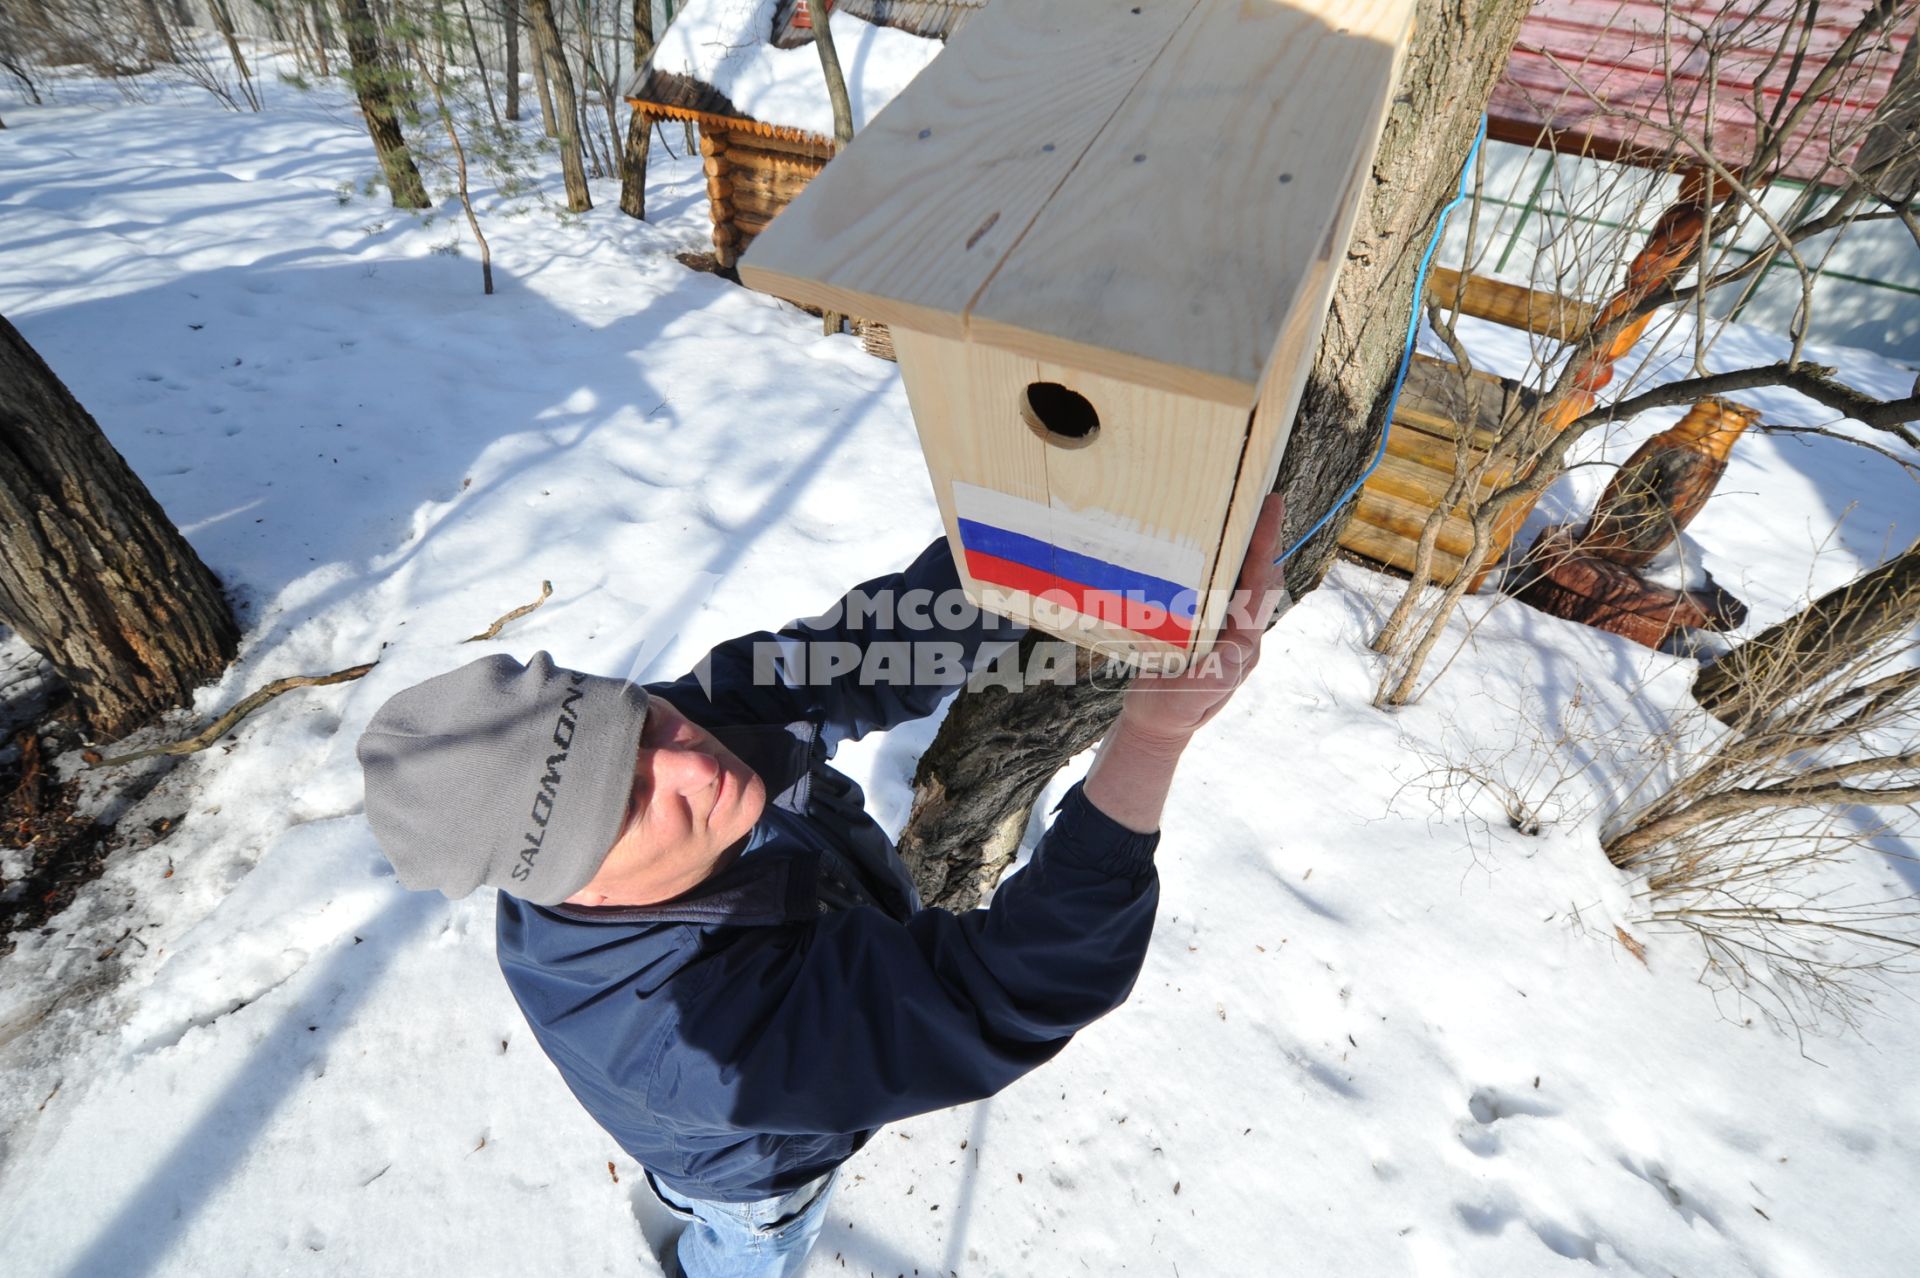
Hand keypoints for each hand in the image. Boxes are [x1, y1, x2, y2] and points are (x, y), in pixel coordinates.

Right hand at [1115, 493, 1289, 750]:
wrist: (1156, 729)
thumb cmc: (1171, 713)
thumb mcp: (1192, 695)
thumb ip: (1216, 672)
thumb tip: (1241, 644)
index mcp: (1242, 646)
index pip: (1258, 587)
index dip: (1264, 546)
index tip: (1268, 509)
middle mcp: (1240, 634)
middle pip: (1260, 577)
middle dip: (1263, 539)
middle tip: (1260, 499)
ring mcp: (1225, 631)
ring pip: (1243, 581)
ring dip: (1245, 548)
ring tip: (1241, 512)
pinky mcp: (1206, 629)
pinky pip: (1221, 590)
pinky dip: (1222, 564)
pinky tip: (1208, 547)